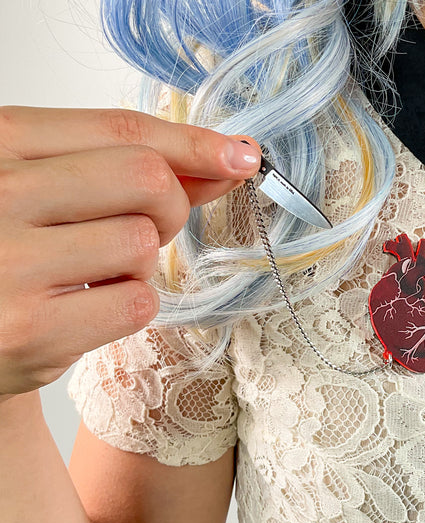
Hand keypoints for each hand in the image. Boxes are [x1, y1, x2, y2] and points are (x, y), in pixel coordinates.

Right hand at [0, 105, 260, 399]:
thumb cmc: (11, 254)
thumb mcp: (49, 191)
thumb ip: (124, 172)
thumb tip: (224, 159)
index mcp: (1, 143)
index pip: (121, 129)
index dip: (194, 142)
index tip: (239, 155)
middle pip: (146, 178)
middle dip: (171, 207)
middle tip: (146, 230)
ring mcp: (11, 263)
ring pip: (143, 244)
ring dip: (139, 266)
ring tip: (92, 275)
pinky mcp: (32, 329)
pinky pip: (136, 303)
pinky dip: (128, 307)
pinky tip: (86, 308)